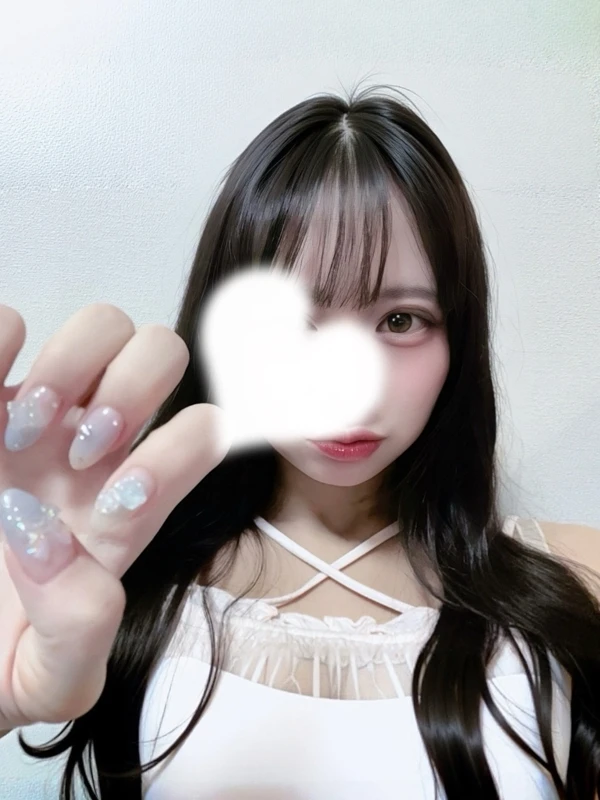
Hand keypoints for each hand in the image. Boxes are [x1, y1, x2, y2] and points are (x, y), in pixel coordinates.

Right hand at [0, 303, 229, 731]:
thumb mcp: (42, 682)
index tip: (112, 508)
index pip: (203, 434)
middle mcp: (96, 448)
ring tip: (24, 431)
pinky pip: (8, 323)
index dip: (176, 457)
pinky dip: (4, 337)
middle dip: (133, 389)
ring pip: (105, 324)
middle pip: (163, 353)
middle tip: (78, 453)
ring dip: (73, 363)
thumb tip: (61, 547)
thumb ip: (76, 641)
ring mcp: (40, 415)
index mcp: (126, 506)